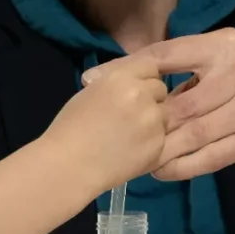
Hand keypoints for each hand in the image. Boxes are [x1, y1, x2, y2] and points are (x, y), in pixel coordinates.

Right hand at [44, 56, 168, 191]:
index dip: (143, 79)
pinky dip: (152, 141)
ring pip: (164, 113)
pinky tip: (132, 150)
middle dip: (150, 99)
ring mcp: (153, 120)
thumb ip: (116, 84)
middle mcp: (142, 94)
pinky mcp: (159, 144)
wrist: (70, 166)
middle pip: (160, 89)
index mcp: (121, 78)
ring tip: (130, 135)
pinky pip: (163, 136)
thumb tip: (130, 83)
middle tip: (132, 115)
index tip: (134, 91)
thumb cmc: (70, 128)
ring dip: (153, 120)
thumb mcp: (90, 92)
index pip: (150, 67)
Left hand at [87, 29, 234, 178]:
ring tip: (137, 158)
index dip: (129, 68)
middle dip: (147, 121)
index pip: (168, 53)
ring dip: (162, 150)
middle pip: (180, 100)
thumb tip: (110, 76)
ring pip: (193, 132)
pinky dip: (182, 166)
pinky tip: (162, 171)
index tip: (94, 82)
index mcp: (225, 44)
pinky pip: (209, 157)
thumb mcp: (218, 69)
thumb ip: (177, 70)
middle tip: (116, 134)